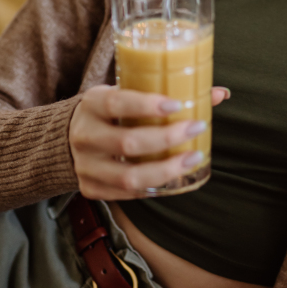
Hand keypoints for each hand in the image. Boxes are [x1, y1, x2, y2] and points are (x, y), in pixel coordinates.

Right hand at [69, 85, 229, 199]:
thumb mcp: (126, 93)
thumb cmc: (110, 111)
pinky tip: (175, 175)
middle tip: (195, 128)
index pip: (117, 103)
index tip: (177, 104)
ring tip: (193, 158)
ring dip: (166, 170)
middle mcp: (84, 135)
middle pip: (128, 143)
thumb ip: (167, 93)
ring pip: (128, 177)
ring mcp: (85, 166)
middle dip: (167, 138)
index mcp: (91, 104)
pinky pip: (126, 194)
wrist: (66, 138)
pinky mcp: (90, 188)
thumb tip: (220, 94)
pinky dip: (154, 186)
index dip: (147, 105)